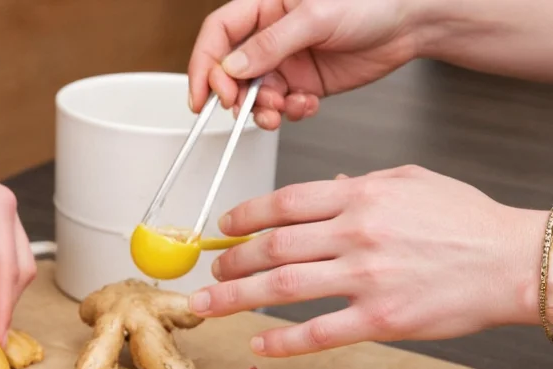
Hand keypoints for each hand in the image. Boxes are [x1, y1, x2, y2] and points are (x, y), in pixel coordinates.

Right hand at [188, 0, 421, 128]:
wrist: (410, 23)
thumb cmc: (370, 2)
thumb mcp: (315, 17)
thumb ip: (270, 44)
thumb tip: (231, 68)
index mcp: (263, 7)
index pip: (218, 35)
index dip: (204, 64)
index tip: (203, 95)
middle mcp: (269, 36)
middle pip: (231, 72)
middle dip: (236, 95)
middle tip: (247, 108)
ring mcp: (285, 62)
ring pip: (255, 96)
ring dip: (264, 110)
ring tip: (285, 108)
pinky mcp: (302, 84)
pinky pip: (281, 106)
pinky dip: (289, 113)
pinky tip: (307, 105)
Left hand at [188, 165, 546, 356]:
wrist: (515, 262)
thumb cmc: (467, 222)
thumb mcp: (411, 182)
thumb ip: (360, 183)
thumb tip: (327, 184)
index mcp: (361, 195)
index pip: (284, 202)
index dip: (245, 217)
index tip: (224, 229)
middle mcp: (357, 233)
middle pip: (273, 246)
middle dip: (232, 261)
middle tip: (211, 272)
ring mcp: (366, 277)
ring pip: (282, 287)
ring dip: (236, 297)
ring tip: (208, 305)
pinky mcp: (381, 319)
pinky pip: (317, 332)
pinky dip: (282, 339)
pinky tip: (258, 340)